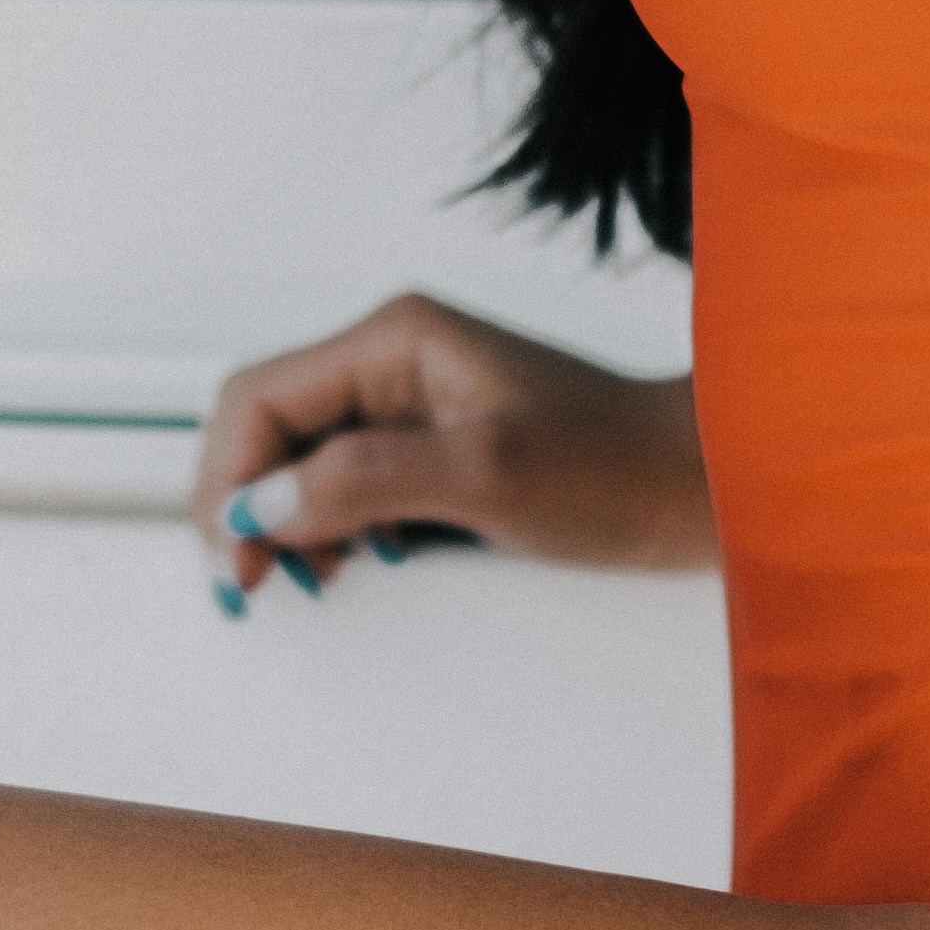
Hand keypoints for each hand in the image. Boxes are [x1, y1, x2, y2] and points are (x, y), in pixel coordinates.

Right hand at [192, 294, 716, 600]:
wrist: (702, 487)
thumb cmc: (618, 470)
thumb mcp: (488, 477)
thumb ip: (364, 482)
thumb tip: (259, 508)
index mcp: (394, 339)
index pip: (258, 398)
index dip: (228, 483)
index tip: (237, 567)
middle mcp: (391, 358)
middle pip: (264, 425)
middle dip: (244, 505)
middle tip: (253, 589)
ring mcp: (409, 400)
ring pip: (297, 455)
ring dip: (282, 519)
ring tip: (311, 580)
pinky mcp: (431, 443)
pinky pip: (342, 478)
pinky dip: (328, 525)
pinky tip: (354, 563)